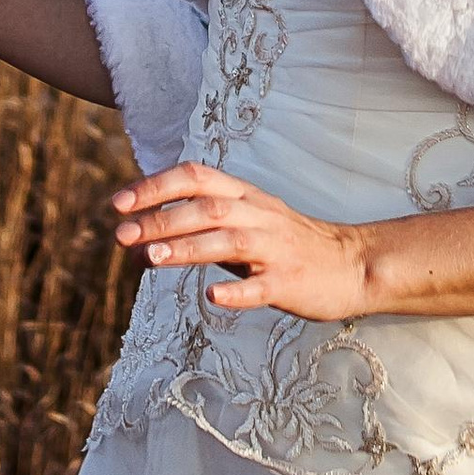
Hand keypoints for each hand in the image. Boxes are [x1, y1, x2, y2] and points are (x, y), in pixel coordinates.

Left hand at [109, 165, 373, 321]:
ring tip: (149, 258)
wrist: (354, 265)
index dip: (156, 186)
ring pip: (228, 241)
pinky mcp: (290, 282)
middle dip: (161, 219)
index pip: (196, 177)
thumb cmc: (289, 246)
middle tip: (121, 235)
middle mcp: (259, 216)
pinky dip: (236, 291)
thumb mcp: (246, 225)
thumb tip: (139, 243)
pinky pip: (262, 286)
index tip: (119, 204)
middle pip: (206, 208)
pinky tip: (212, 296)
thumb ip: (200, 230)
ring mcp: (276, 249)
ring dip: (187, 248)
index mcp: (246, 197)